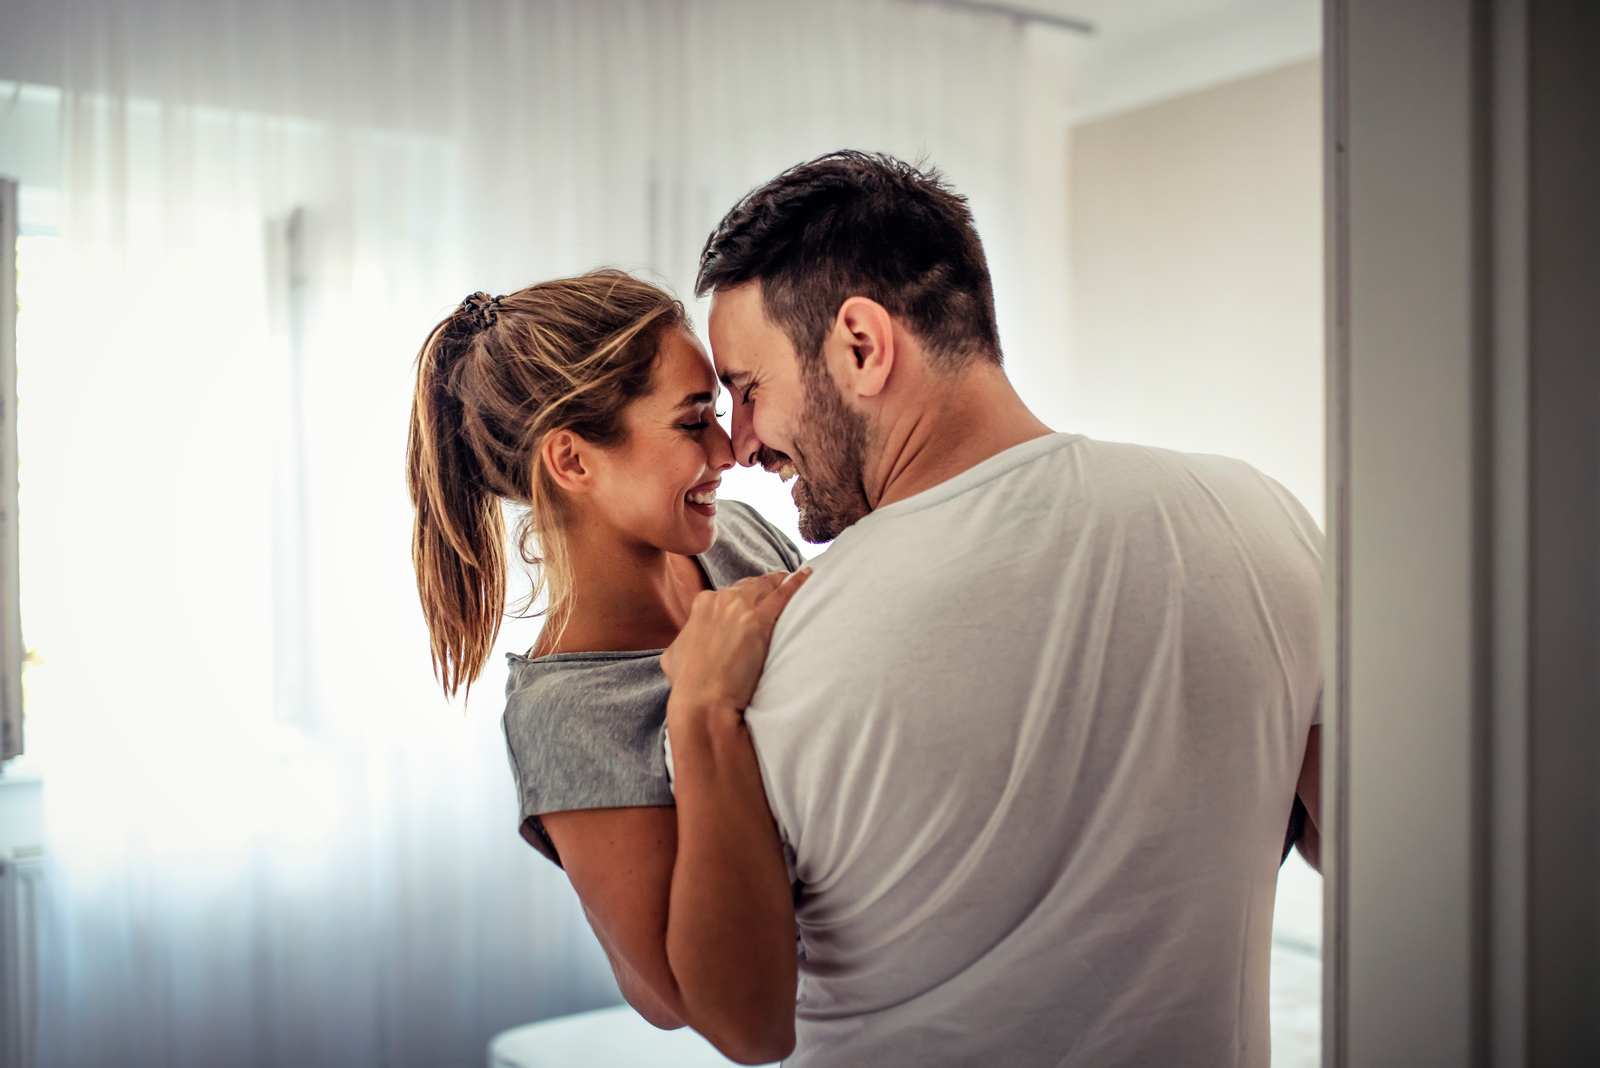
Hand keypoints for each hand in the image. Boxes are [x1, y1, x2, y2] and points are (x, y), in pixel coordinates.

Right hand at [661, 569, 811, 713]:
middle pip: (750, 586)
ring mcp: (740, 608)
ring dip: (781, 582)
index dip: (743, 597)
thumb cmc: (689, 683)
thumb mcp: (674, 654)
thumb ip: (685, 639)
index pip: (730, 592)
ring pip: (767, 586)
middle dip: (764, 587)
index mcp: (702, 604)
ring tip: (796, 579)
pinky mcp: (759, 621)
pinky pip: (783, 595)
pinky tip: (808, 575)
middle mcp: (720, 600)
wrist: (703, 700)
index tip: (752, 602)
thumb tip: (687, 642)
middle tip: (778, 588)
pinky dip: (797, 583)